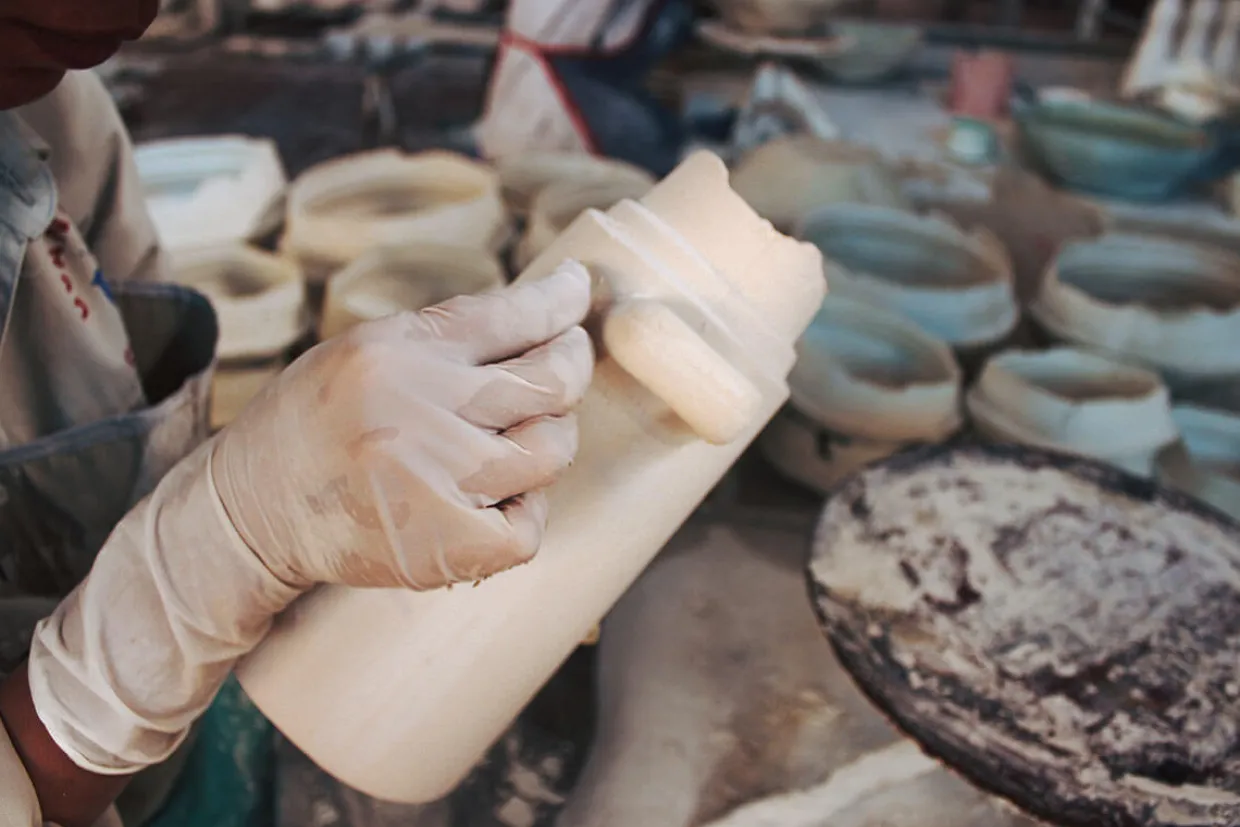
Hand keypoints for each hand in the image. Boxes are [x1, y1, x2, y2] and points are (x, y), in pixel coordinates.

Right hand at [21, 261, 593, 788]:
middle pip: (549, 381)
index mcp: (395, 352)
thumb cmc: (316, 422)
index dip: (560, 299)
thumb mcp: (364, 351)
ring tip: (525, 433)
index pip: (510, 313)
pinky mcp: (441, 547)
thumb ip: (447, 337)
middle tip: (569, 358)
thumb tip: (543, 315)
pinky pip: (528, 526)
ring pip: (549, 451)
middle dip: (573, 363)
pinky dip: (527, 510)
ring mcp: (433, 483)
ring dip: (552, 438)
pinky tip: (501, 497)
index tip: (576, 289)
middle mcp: (417, 411)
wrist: (250, 511)